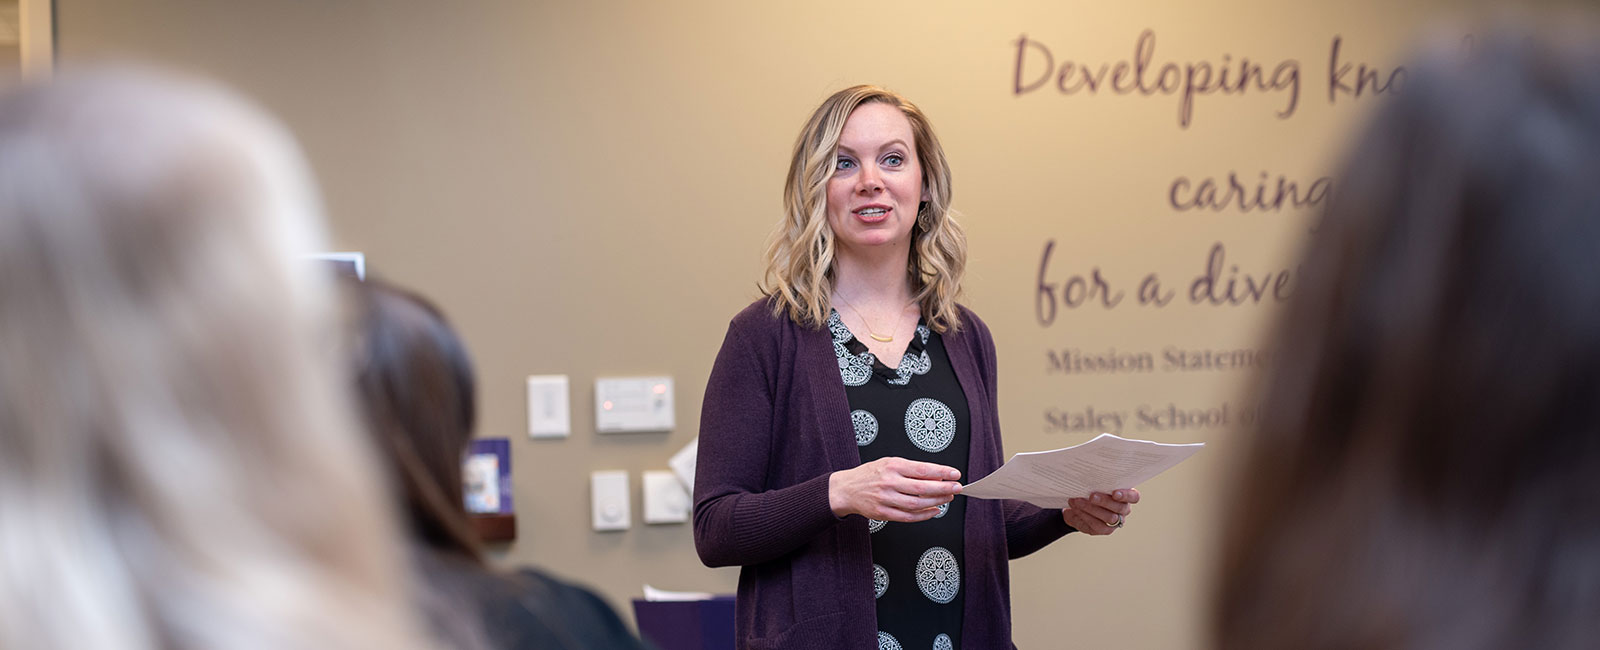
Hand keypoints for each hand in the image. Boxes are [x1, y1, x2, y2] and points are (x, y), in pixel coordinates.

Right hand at [829, 457, 961, 521]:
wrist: (846, 489)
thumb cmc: (870, 474)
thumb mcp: (889, 463)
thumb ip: (911, 469)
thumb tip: (937, 474)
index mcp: (892, 466)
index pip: (922, 469)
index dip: (941, 472)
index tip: (955, 474)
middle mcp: (889, 482)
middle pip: (922, 488)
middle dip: (943, 488)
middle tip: (957, 488)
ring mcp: (885, 499)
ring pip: (917, 504)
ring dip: (936, 501)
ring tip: (948, 498)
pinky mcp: (883, 513)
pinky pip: (908, 517)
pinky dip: (924, 515)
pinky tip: (934, 510)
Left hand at [1062, 488, 1139, 535]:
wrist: (1077, 505)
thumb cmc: (1089, 490)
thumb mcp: (1094, 484)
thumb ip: (1096, 481)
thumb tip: (1088, 477)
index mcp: (1125, 495)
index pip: (1134, 496)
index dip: (1126, 495)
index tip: (1114, 493)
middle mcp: (1123, 509)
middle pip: (1120, 507)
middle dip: (1104, 501)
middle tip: (1091, 496)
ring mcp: (1116, 521)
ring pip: (1109, 517)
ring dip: (1091, 508)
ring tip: (1077, 501)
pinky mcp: (1105, 529)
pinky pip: (1097, 525)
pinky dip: (1085, 516)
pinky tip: (1076, 509)